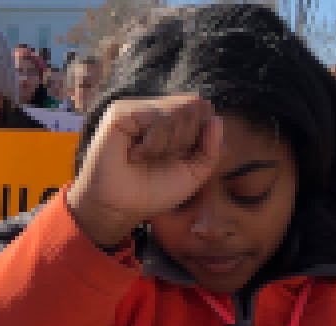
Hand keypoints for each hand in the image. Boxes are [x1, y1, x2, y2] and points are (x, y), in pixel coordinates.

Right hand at [68, 96, 221, 245]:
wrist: (120, 209)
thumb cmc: (152, 192)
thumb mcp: (194, 173)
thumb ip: (211, 148)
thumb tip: (216, 118)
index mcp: (170, 119)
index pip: (201, 108)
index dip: (200, 134)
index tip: (179, 158)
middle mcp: (153, 110)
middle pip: (193, 107)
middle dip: (184, 140)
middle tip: (159, 159)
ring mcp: (136, 108)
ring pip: (176, 112)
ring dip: (167, 145)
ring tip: (144, 158)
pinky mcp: (120, 112)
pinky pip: (156, 118)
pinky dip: (153, 143)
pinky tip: (135, 154)